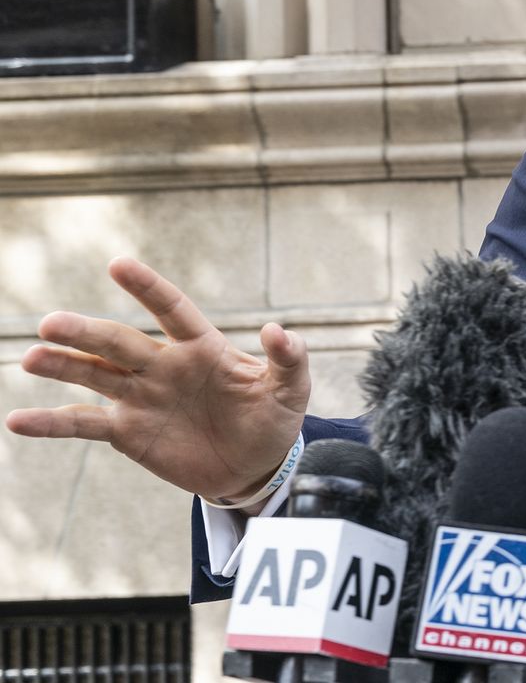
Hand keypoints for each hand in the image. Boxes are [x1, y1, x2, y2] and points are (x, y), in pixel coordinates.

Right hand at [4, 257, 309, 500]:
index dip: (148, 288)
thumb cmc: (272, 419)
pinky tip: (17, 421)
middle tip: (51, 323)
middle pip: (120, 342)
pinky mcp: (127, 431)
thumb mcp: (291, 390)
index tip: (119, 265)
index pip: (172, 310)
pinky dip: (51, 423)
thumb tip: (279, 330)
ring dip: (63, 365)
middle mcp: (163, 365)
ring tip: (31, 357)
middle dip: (86, 332)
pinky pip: (83, 423)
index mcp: (202, 347)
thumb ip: (289, 359)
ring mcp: (141, 397)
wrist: (254, 467)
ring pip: (94, 374)